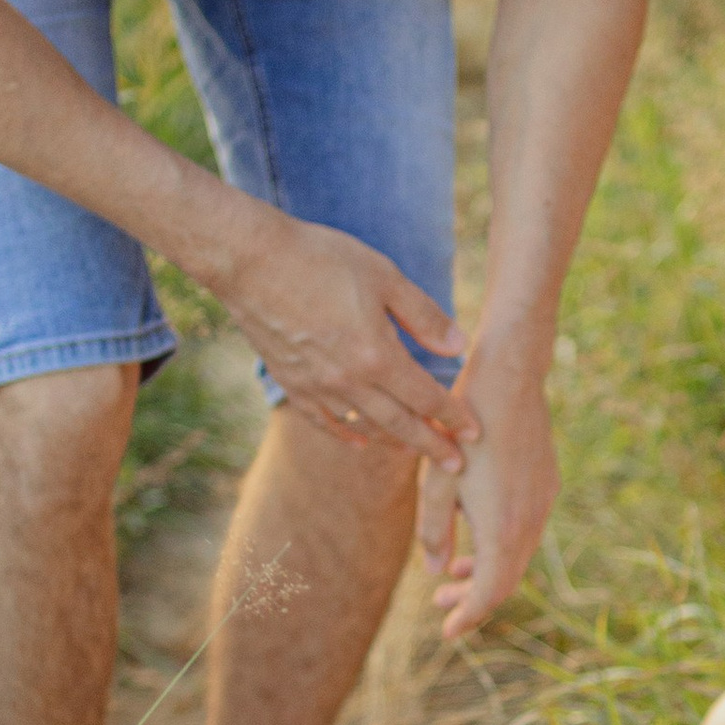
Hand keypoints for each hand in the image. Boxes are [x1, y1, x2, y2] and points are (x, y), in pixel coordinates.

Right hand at [218, 207, 464, 465]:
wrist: (250, 261)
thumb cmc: (321, 259)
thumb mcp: (384, 277)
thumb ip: (423, 316)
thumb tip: (460, 347)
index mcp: (377, 355)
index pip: (426, 397)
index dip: (453, 416)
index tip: (474, 433)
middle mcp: (348, 381)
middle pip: (400, 423)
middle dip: (432, 445)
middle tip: (456, 466)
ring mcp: (317, 386)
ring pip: (365, 425)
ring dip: (394, 442)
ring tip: (414, 451)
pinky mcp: (292, 382)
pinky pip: (324, 420)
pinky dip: (346, 434)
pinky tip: (359, 440)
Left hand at [417, 339, 557, 637]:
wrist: (511, 378)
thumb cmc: (462, 428)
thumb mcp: (434, 481)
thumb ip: (433, 531)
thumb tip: (434, 568)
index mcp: (502, 528)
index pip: (488, 593)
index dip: (467, 617)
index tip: (447, 631)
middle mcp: (530, 522)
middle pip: (506, 580)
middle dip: (472, 598)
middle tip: (439, 605)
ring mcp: (544, 503)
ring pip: (517, 556)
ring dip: (486, 570)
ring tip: (452, 569)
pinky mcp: (547, 485)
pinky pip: (525, 531)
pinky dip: (500, 546)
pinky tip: (474, 531)